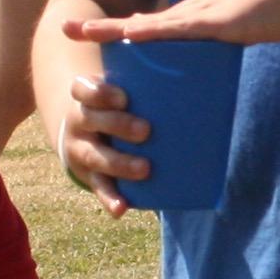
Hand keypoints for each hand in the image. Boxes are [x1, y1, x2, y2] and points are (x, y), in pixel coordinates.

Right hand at [55, 66, 150, 209]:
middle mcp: (79, 121)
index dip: (100, 92)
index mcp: (84, 97)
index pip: (83, 89)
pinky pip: (98, 187)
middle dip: (118, 125)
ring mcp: (81, 149)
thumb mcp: (117, 90)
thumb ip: (142, 83)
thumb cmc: (114, 106)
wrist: (82, 134)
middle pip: (91, 120)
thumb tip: (201, 68)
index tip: (123, 97)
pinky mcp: (88, 175)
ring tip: (144, 168)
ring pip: (94, 156)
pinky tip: (121, 209)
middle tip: (146, 130)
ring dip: (119, 163)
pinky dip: (109, 199)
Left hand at [68, 0, 279, 50]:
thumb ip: (229, 41)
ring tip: (80, 30)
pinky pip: (178, 29)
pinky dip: (152, 31)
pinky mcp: (218, 23)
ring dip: (112, 28)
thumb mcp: (246, 27)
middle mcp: (191, 11)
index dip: (121, 28)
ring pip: (148, 24)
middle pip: (138, 21)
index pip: (152, 24)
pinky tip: (129, 33)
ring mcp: (202, 15)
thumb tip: (223, 58)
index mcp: (197, 14)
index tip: (94, 32)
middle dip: (102, 27)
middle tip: (65, 26)